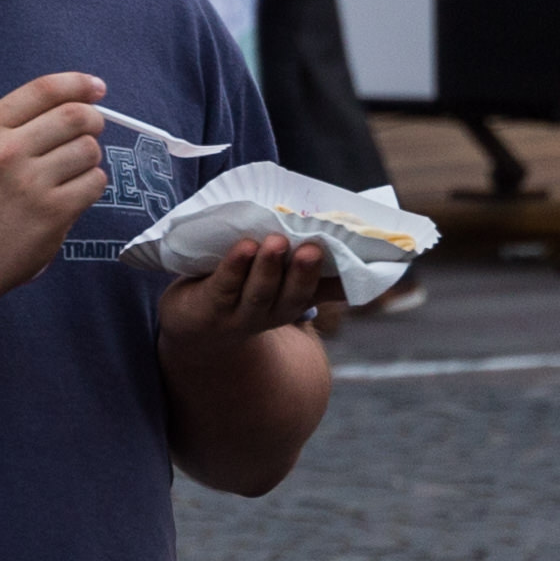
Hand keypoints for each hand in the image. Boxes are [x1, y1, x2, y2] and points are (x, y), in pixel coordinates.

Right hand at [0, 72, 106, 306]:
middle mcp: (7, 151)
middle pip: (76, 116)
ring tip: (68, 174)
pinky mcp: (53, 212)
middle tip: (89, 134)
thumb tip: (79, 103)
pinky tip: (70, 196)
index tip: (97, 89)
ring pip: (89, 150)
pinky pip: (94, 182)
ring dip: (89, 159)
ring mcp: (31, 182)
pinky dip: (90, 185)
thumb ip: (16, 126)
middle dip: (93, 122)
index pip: (44, 90)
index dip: (78, 84)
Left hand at [158, 233, 329, 348]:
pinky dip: (234, 266)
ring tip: (275, 241)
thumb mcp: (276, 279)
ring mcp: (240, 314)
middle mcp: (273, 312)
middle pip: (292, 295)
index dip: (345, 281)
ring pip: (258, 292)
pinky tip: (243, 247)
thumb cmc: (241, 288)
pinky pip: (224, 286)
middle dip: (303, 272)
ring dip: (268, 267)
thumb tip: (345, 236)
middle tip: (312, 248)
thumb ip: (302, 263)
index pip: (325, 292)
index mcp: (294, 301)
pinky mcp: (209, 307)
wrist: (192, 324)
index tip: (367, 261)